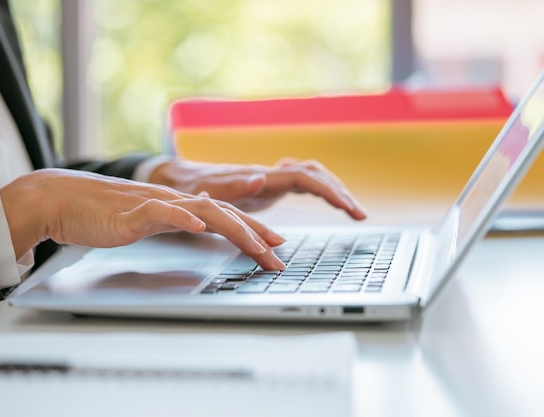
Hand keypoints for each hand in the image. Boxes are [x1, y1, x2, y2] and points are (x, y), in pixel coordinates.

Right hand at [0, 169, 285, 269]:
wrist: (61, 200)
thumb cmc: (100, 214)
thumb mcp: (146, 219)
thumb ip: (173, 220)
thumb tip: (197, 225)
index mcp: (178, 206)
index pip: (224, 217)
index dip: (252, 230)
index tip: (274, 247)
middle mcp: (173, 202)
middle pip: (224, 214)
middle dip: (256, 235)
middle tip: (279, 255)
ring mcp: (154, 205)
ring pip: (204, 213)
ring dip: (234, 229)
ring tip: (257, 246)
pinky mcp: (132, 212)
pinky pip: (163, 213)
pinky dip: (184, 219)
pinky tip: (200, 228)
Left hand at [149, 158, 367, 216]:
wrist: (184, 179)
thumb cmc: (193, 187)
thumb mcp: (207, 191)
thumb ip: (233, 187)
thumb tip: (261, 179)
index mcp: (261, 177)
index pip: (304, 178)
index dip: (328, 191)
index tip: (347, 207)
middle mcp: (270, 174)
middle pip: (315, 174)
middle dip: (339, 192)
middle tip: (359, 214)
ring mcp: (272, 179)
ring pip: (313, 176)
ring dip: (335, 191)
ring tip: (354, 212)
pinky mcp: (271, 186)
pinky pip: (304, 184)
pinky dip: (322, 192)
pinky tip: (332, 203)